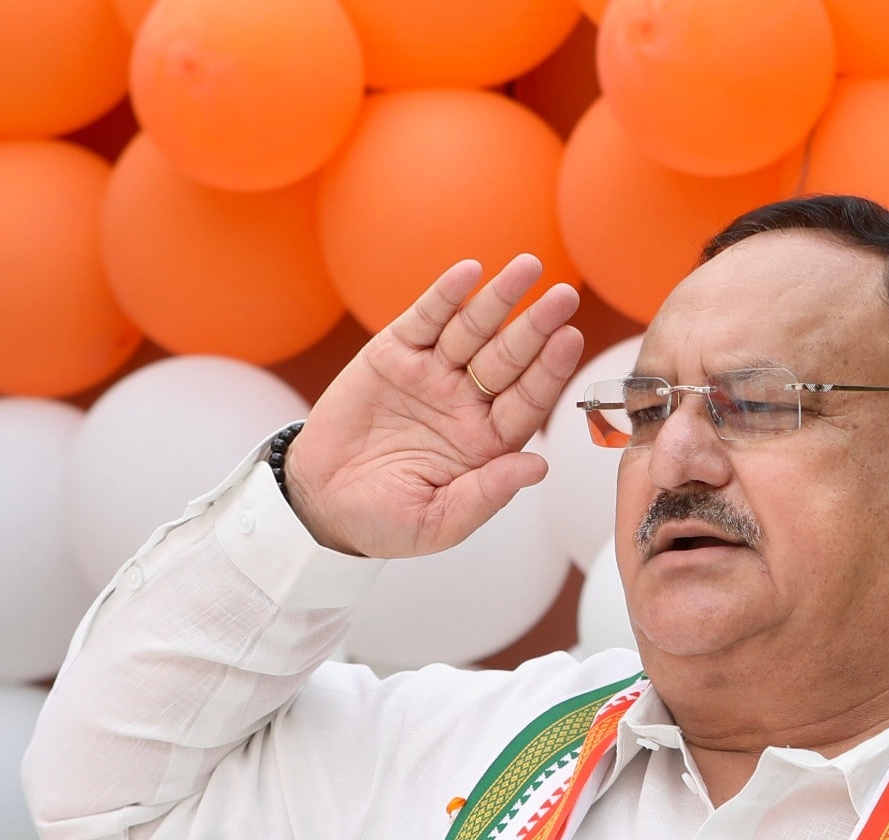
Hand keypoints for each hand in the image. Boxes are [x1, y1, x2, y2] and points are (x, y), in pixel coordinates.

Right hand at [284, 255, 583, 557]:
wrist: (319, 504)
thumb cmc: (384, 521)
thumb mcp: (438, 522)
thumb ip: (487, 494)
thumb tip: (538, 467)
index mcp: (488, 442)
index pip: (528, 400)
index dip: (549, 371)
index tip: (569, 341)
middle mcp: (467, 403)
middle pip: (509, 357)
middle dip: (536, 326)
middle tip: (564, 297)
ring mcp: (432, 375)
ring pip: (473, 330)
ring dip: (500, 298)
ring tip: (527, 267)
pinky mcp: (393, 356)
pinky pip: (425, 320)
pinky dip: (446, 296)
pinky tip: (469, 272)